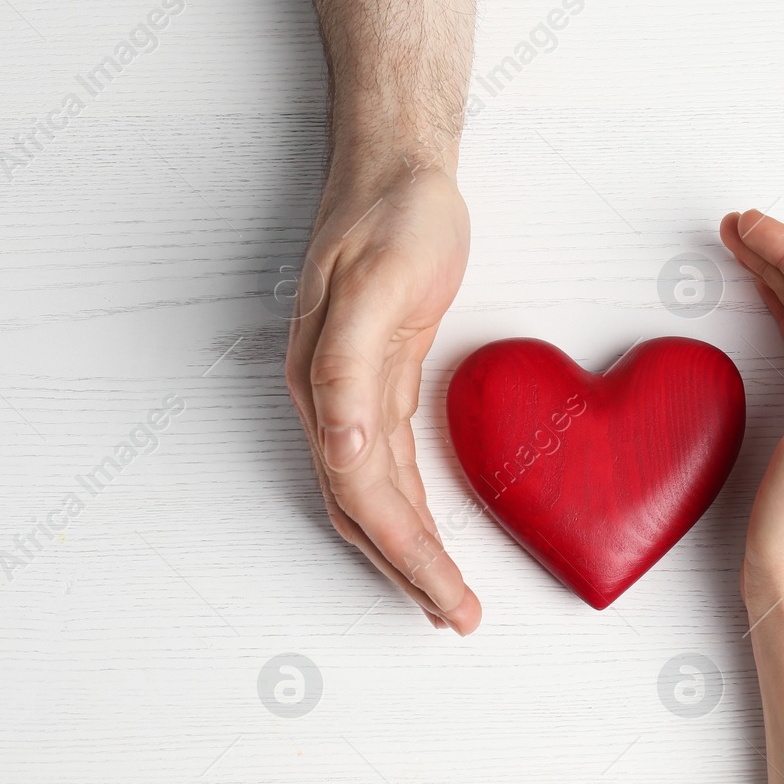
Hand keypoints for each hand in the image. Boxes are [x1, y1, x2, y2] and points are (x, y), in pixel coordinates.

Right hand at [286, 162, 481, 633]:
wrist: (394, 164)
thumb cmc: (390, 215)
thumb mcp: (372, 282)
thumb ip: (349, 369)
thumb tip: (340, 451)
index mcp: (325, 386)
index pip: (364, 497)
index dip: (407, 558)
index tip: (450, 603)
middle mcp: (329, 400)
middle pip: (365, 512)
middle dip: (410, 573)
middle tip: (458, 620)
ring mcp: (350, 392)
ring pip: (374, 497)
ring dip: (407, 553)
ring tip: (446, 600)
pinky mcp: (379, 379)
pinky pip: (389, 466)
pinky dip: (409, 511)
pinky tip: (430, 536)